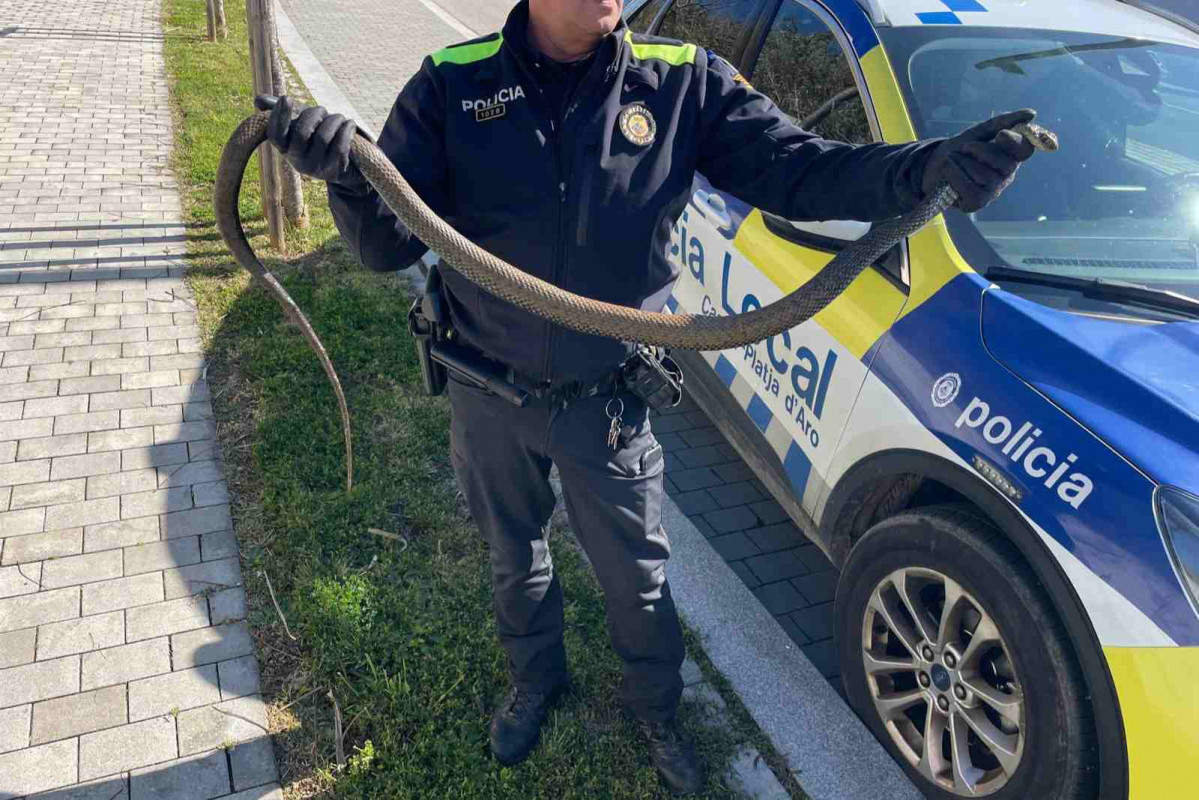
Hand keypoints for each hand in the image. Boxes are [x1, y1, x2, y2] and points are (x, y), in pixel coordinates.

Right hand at [258, 95, 365, 187]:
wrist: (344, 164)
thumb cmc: (317, 136)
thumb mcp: (300, 123)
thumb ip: (282, 111)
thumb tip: (258, 101)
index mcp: (285, 148)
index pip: (275, 134)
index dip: (279, 116)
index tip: (287, 98)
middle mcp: (297, 161)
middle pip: (302, 132)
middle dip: (315, 114)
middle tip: (322, 110)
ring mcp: (316, 168)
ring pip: (323, 137)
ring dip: (334, 120)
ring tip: (339, 118)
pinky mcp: (334, 171)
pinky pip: (340, 146)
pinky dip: (346, 130)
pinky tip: (349, 125)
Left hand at [921, 109, 1038, 212]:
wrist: (930, 167)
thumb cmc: (958, 151)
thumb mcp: (977, 133)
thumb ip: (1001, 123)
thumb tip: (1031, 114)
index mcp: (1009, 156)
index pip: (1026, 151)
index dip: (1016, 142)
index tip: (1000, 135)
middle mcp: (1005, 176)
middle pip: (1007, 164)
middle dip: (983, 151)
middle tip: (966, 148)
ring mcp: (992, 191)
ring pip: (986, 177)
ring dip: (964, 163)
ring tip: (953, 160)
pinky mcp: (976, 203)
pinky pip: (971, 189)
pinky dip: (956, 176)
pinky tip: (948, 171)